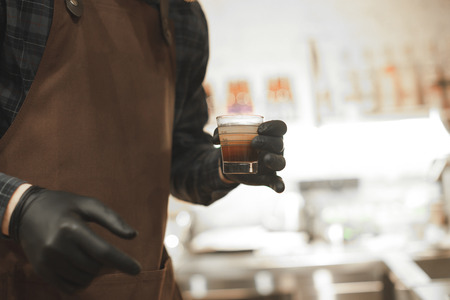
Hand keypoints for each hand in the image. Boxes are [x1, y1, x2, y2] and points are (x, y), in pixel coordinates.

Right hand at [11, 187, 140, 293]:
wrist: (26, 212)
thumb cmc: (64, 206)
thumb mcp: (88, 204)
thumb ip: (112, 219)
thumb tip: (133, 236)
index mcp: (71, 228)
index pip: (103, 252)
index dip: (123, 262)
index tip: (137, 269)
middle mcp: (57, 247)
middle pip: (95, 267)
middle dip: (107, 264)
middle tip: (106, 253)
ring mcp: (47, 262)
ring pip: (84, 279)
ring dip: (95, 273)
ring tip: (91, 256)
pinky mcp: (42, 271)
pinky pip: (70, 288)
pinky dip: (82, 282)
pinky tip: (82, 268)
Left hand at [214, 120, 286, 192]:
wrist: (233, 163)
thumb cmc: (236, 145)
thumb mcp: (230, 137)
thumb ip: (220, 133)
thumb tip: (215, 139)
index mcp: (270, 135)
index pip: (280, 127)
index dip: (273, 126)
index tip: (259, 129)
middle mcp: (275, 149)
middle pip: (279, 143)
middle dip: (267, 142)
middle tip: (253, 143)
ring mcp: (273, 164)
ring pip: (280, 162)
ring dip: (275, 160)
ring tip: (266, 159)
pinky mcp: (268, 178)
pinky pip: (277, 182)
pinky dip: (279, 185)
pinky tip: (279, 188)